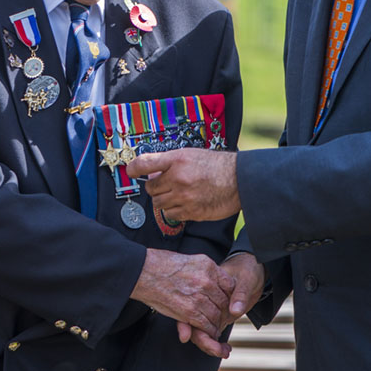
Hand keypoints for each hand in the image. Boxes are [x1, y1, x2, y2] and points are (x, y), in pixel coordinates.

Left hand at [125, 148, 239, 221]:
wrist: (240, 180)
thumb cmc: (217, 165)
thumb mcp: (191, 154)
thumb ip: (170, 162)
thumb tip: (152, 173)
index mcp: (177, 160)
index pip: (145, 163)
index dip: (134, 168)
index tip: (130, 171)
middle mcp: (178, 178)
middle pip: (150, 189)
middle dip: (155, 188)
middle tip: (165, 185)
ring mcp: (184, 197)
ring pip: (158, 204)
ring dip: (163, 200)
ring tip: (175, 195)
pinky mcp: (191, 212)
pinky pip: (170, 215)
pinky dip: (173, 211)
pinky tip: (183, 204)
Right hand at [131, 249, 232, 340]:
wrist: (142, 271)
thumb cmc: (160, 264)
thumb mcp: (188, 259)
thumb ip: (204, 270)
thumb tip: (213, 279)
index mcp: (208, 265)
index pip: (230, 285)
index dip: (228, 295)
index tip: (223, 301)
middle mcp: (206, 280)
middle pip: (224, 302)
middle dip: (222, 311)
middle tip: (220, 317)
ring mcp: (199, 296)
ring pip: (217, 315)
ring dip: (216, 323)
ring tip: (213, 325)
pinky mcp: (190, 311)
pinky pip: (207, 325)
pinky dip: (208, 330)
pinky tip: (206, 331)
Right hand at [176, 253, 265, 357]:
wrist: (253, 270)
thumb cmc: (247, 270)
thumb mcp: (246, 280)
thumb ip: (240, 295)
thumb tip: (235, 311)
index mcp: (205, 286)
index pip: (194, 308)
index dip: (195, 324)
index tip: (206, 337)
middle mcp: (203, 298)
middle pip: (195, 324)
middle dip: (206, 341)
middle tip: (221, 350)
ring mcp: (208, 308)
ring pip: (201, 331)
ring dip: (210, 345)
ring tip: (225, 351)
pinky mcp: (216, 316)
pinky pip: (209, 333)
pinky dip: (215, 343)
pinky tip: (225, 348)